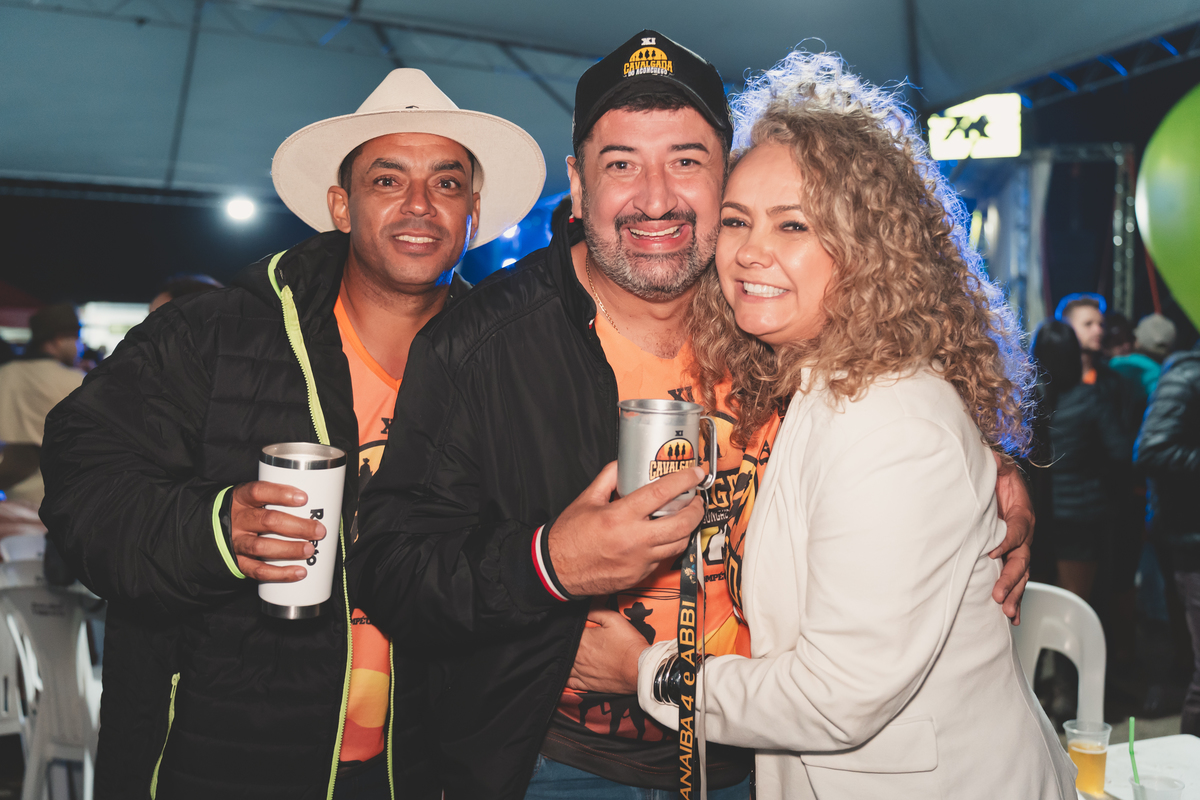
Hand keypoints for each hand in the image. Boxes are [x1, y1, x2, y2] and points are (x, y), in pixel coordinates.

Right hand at [230, 481, 326, 581]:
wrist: (212, 530)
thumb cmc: (246, 511)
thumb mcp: (253, 498)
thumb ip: (277, 500)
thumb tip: (319, 504)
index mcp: (242, 498)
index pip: (258, 491)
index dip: (281, 494)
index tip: (303, 498)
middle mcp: (237, 520)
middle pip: (267, 521)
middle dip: (296, 526)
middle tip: (318, 530)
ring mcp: (236, 542)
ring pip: (262, 547)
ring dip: (289, 550)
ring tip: (309, 550)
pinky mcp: (237, 562)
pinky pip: (258, 570)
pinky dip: (280, 573)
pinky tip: (298, 572)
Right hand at [548, 462, 704, 596]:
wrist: (556, 570)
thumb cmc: (568, 536)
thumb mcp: (586, 500)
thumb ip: (608, 478)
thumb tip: (623, 463)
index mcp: (619, 517)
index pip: (661, 494)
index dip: (683, 481)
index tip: (696, 473)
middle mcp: (633, 540)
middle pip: (680, 524)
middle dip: (695, 509)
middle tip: (696, 499)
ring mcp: (638, 561)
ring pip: (678, 544)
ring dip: (686, 529)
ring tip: (684, 517)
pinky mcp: (639, 576)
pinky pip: (663, 559)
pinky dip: (668, 546)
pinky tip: (664, 536)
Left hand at [567, 608, 648, 693]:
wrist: (639, 669)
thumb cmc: (628, 644)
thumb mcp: (614, 619)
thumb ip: (596, 609)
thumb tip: (584, 604)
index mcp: (582, 640)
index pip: (567, 630)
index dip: (567, 626)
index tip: (571, 625)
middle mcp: (577, 657)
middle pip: (562, 648)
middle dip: (564, 643)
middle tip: (568, 638)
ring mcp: (581, 672)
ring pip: (563, 665)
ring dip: (562, 659)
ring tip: (564, 654)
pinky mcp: (586, 685)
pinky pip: (569, 682)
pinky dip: (565, 676)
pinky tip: (566, 672)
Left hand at [989, 454, 1032, 624]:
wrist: (1001, 483)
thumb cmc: (997, 476)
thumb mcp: (998, 466)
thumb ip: (996, 464)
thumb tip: (991, 458)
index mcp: (1022, 514)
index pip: (1017, 529)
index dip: (1007, 541)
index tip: (993, 552)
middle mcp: (1024, 534)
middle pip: (1022, 559)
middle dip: (1011, 579)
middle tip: (999, 595)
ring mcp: (1019, 548)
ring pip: (1022, 574)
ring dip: (1015, 593)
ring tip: (1006, 611)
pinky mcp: (1012, 557)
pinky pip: (1017, 579)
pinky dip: (1016, 597)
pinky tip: (1012, 617)